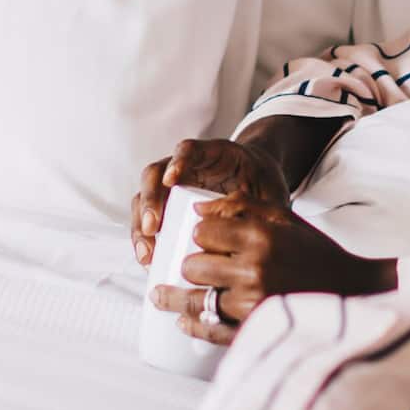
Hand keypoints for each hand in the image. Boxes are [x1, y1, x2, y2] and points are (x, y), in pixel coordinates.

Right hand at [130, 138, 287, 267]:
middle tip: (152, 228)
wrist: (260, 183)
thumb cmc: (263, 185)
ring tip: (146, 253)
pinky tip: (148, 259)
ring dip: (140, 225)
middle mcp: (185, 167)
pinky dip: (144, 238)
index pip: (190, 149)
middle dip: (151, 200)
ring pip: (145, 197)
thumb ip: (259, 207)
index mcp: (214, 154)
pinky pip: (148, 219)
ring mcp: (172, 186)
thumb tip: (243, 231)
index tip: (172, 180)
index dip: (179, 161)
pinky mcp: (167, 207)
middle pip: (156, 174)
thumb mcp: (268, 192)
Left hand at [150, 190, 396, 345]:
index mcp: (260, 237)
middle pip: (193, 265)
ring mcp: (251, 304)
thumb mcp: (285, 219)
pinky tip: (183, 321)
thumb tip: (197, 209)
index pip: (203, 232)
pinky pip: (210, 330)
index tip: (204, 239)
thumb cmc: (316, 254)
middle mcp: (253, 269)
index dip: (199, 235)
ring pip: (195, 299)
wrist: (353, 294)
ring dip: (174, 298)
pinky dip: (193, 325)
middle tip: (195, 267)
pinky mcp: (252, 331)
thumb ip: (242, 206)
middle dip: (191, 265)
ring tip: (159, 296)